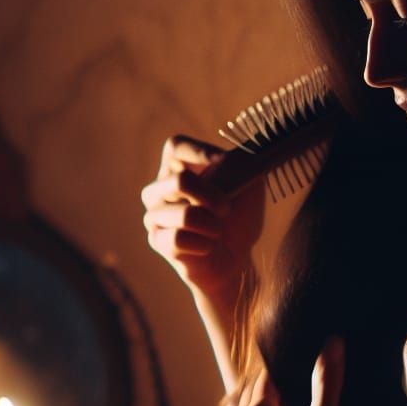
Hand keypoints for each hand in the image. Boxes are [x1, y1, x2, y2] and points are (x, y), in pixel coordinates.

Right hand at [140, 135, 265, 297]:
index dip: (199, 153)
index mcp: (181, 168)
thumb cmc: (239, 220)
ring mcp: (155, 215)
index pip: (177, 146)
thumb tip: (224, 161)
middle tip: (226, 209)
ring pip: (183, 214)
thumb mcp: (251, 189)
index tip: (222, 164)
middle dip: (212, 195)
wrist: (236, 259)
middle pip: (179, 180)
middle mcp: (161, 188)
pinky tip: (208, 247)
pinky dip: (203, 244)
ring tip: (218, 231)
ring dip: (211, 225)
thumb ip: (243, 168)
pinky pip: (178, 239)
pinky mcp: (158, 241)